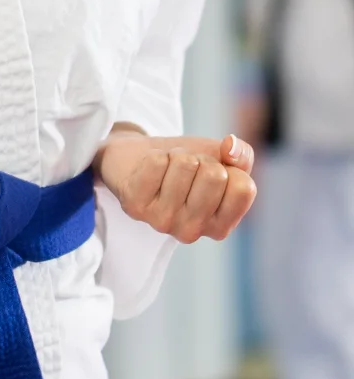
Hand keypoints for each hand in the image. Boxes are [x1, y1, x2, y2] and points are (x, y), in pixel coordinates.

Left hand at [93, 127, 255, 244]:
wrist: (136, 160)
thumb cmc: (186, 165)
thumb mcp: (222, 160)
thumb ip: (242, 154)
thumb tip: (231, 147)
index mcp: (220, 226)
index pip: (244, 189)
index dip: (229, 168)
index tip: (211, 173)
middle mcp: (192, 231)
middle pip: (215, 175)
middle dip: (201, 160)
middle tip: (184, 169)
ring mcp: (162, 222)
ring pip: (185, 164)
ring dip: (177, 155)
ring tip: (167, 168)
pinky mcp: (134, 206)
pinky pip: (157, 163)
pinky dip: (155, 155)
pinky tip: (148, 169)